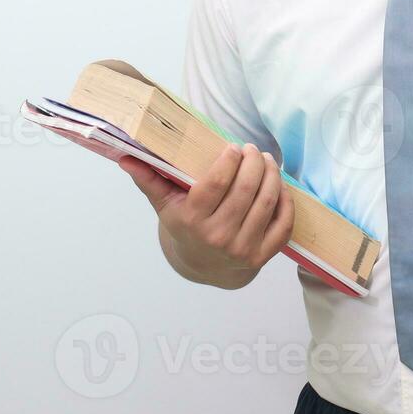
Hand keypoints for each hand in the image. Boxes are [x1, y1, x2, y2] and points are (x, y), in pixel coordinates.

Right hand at [120, 142, 294, 287]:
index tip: (233, 147)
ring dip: (272, 175)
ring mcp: (242, 249)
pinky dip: (286, 200)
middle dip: (254, 162)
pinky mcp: (262, 255)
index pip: (216, 184)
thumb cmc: (184, 225)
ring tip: (268, 161)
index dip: (229, 161)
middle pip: (246, 190)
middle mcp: (218, 237)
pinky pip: (283, 224)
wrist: (202, 266)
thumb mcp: (165, 204)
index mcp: (192, 221)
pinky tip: (279, 184)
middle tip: (253, 149)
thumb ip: (149, 179)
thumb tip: (126, 157)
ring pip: (267, 202)